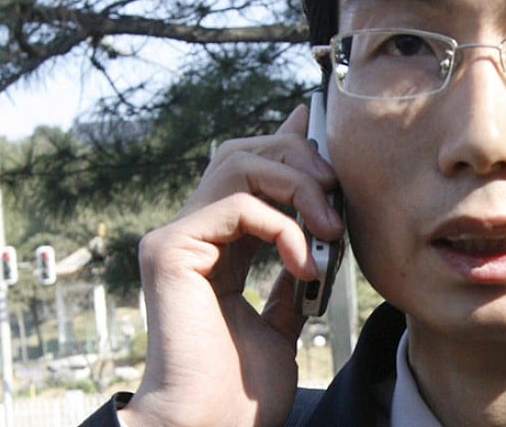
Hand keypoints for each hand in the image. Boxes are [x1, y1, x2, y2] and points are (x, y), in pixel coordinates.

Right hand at [120, 105, 342, 426]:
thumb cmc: (243, 384)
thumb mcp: (289, 309)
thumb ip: (298, 259)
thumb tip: (320, 219)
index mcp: (218, 241)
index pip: (248, 166)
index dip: (284, 138)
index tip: (316, 122)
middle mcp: (192, 230)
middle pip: (245, 151)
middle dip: (301, 161)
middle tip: (336, 200)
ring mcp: (176, 236)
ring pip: (240, 163)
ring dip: (298, 187)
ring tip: (329, 230)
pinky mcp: (169, 248)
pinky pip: (239, 204)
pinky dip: (284, 226)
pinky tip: (304, 263)